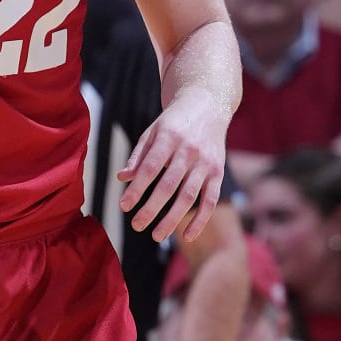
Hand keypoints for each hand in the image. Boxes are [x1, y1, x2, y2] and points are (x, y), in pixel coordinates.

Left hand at [118, 85, 225, 241]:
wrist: (208, 105)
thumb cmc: (173, 122)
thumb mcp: (152, 131)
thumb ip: (138, 156)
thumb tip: (122, 178)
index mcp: (169, 137)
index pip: (150, 168)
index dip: (136, 189)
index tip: (124, 206)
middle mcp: (189, 150)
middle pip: (168, 186)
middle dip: (151, 209)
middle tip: (136, 226)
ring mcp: (206, 162)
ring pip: (189, 196)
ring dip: (172, 219)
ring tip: (156, 236)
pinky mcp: (218, 172)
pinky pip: (210, 200)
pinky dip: (200, 220)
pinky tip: (186, 236)